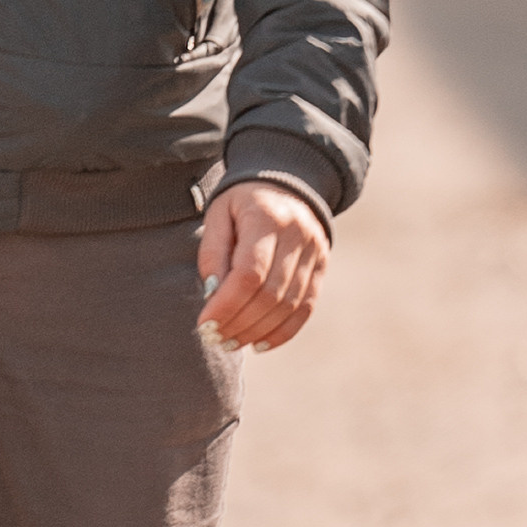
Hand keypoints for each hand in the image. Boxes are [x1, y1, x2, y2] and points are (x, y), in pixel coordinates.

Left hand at [197, 181, 329, 352]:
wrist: (286, 182)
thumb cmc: (242, 202)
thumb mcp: (219, 214)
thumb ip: (213, 252)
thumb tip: (212, 294)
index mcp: (268, 218)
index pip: (249, 273)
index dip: (226, 304)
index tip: (205, 324)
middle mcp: (298, 236)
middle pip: (270, 294)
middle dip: (240, 323)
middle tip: (215, 339)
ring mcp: (315, 252)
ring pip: (288, 305)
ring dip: (257, 331)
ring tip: (231, 342)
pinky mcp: (322, 267)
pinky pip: (305, 308)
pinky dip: (282, 331)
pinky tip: (259, 344)